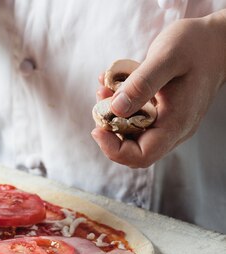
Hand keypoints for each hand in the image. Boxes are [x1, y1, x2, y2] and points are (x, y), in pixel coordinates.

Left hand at [92, 12, 225, 168]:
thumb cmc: (196, 45)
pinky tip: (113, 84)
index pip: (141, 156)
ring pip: (132, 133)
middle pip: (132, 149)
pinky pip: (136, 118)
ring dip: (112, 115)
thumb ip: (141, 84)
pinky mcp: (162, 112)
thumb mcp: (167, 57)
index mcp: (176, 123)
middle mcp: (172, 129)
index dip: (114, 149)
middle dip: (109, 129)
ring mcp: (168, 122)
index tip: (97, 127)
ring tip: (104, 88)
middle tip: (101, 99)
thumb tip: (116, 109)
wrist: (217, 40)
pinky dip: (120, 105)